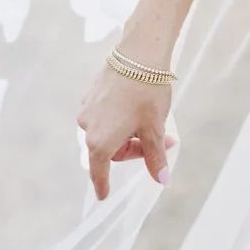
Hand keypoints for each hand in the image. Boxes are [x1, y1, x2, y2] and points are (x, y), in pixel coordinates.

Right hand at [77, 66, 175, 202]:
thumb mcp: (154, 129)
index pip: (99, 171)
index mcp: (101, 142)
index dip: (102, 184)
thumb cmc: (147, 94)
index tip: (103, 195)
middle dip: (132, 149)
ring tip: (149, 120)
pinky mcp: (91, 93)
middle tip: (161, 141)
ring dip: (126, 132)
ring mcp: (88, 109)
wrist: (139, 53)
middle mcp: (88, 127)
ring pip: (106, 131)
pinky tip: (135, 106)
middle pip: (108, 150)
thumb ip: (155, 157)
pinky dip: (118, 117)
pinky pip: (103, 114)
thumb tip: (162, 180)